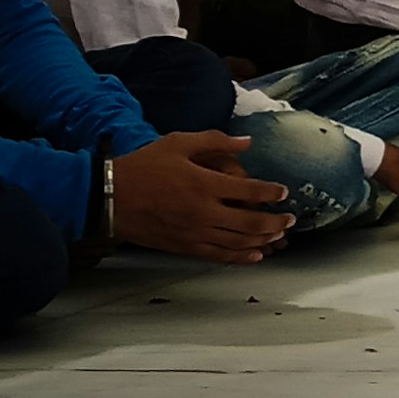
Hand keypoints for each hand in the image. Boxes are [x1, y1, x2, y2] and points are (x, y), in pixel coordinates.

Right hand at [107, 132, 294, 261]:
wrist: (108, 197)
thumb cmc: (143, 167)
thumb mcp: (178, 143)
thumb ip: (215, 140)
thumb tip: (247, 142)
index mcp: (204, 184)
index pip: (249, 191)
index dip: (271, 193)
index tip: (283, 193)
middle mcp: (203, 211)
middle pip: (251, 222)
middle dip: (276, 222)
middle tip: (290, 219)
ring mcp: (194, 232)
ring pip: (238, 242)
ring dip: (263, 240)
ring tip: (280, 236)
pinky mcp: (184, 247)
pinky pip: (218, 255)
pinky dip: (240, 257)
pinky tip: (255, 255)